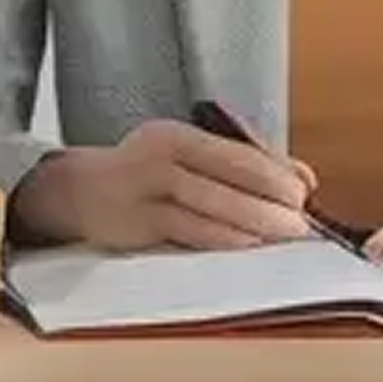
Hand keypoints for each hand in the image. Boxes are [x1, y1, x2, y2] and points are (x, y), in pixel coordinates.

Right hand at [13, 121, 318, 253]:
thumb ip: (242, 167)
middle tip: (302, 220)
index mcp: (182, 135)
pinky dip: (221, 237)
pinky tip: (245, 246)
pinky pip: (188, 230)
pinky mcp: (137, 221)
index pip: (238, 151)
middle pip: (229, 174)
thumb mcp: (187, 160)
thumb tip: (304, 178)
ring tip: (284, 235)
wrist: (77, 192)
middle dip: (271, 198)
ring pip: (211, 203)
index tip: (305, 191)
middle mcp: (164, 153)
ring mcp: (148, 186)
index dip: (275, 172)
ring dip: (253, 221)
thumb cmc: (145, 177)